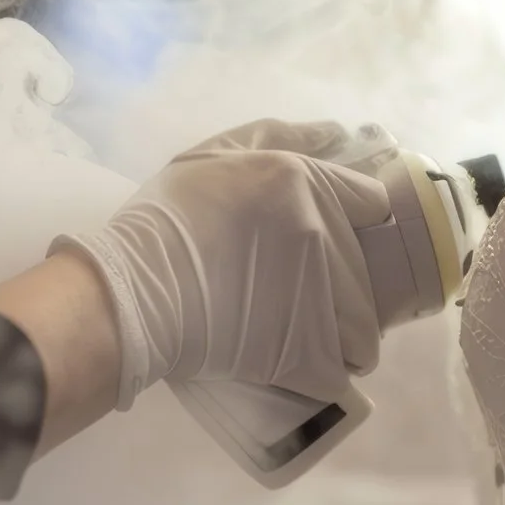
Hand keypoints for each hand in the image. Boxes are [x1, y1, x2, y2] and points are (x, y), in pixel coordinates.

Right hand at [55, 119, 395, 410]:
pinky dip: (328, 373)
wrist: (129, 292)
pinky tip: (303, 366)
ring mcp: (320, 297)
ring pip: (365, 326)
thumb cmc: (163, 219)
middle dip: (343, 283)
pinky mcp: (307, 353)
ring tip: (304, 335)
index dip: (355, 224)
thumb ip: (280, 135)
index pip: (375, 207)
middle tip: (297, 292)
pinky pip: (345, 371)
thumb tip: (337, 131)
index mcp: (305, 184)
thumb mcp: (214, 152)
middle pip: (369, 272)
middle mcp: (323, 235)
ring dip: (344, 334)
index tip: (327, 241)